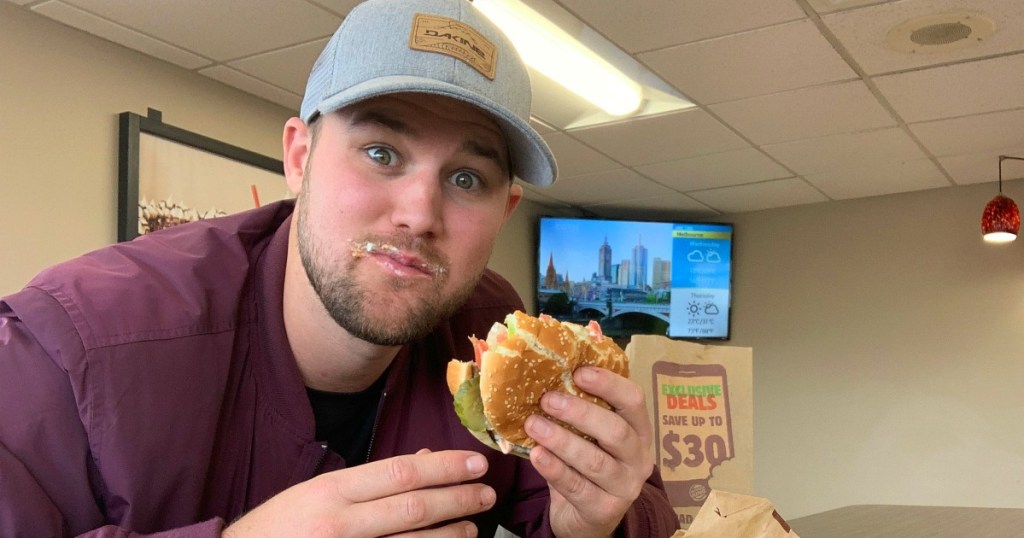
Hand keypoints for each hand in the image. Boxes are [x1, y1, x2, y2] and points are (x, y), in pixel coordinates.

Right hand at [223, 449, 494, 537]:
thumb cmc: (281, 528)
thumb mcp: (320, 493)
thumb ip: (371, 480)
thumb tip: (425, 460)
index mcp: (332, 491)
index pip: (400, 472)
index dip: (444, 467)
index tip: (475, 462)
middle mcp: (339, 523)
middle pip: (413, 507)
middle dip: (457, 499)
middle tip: (487, 493)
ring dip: (448, 535)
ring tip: (473, 527)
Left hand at [524, 367, 653, 537]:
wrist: (586, 518)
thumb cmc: (585, 465)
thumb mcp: (588, 436)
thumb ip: (576, 411)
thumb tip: (543, 376)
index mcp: (639, 430)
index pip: (634, 400)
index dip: (608, 383)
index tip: (578, 372)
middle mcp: (638, 458)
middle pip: (616, 431)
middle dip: (580, 412)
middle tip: (547, 399)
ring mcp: (625, 487)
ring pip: (595, 461)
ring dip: (561, 440)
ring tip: (533, 425)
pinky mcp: (604, 510)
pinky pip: (578, 487)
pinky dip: (555, 469)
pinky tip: (537, 455)